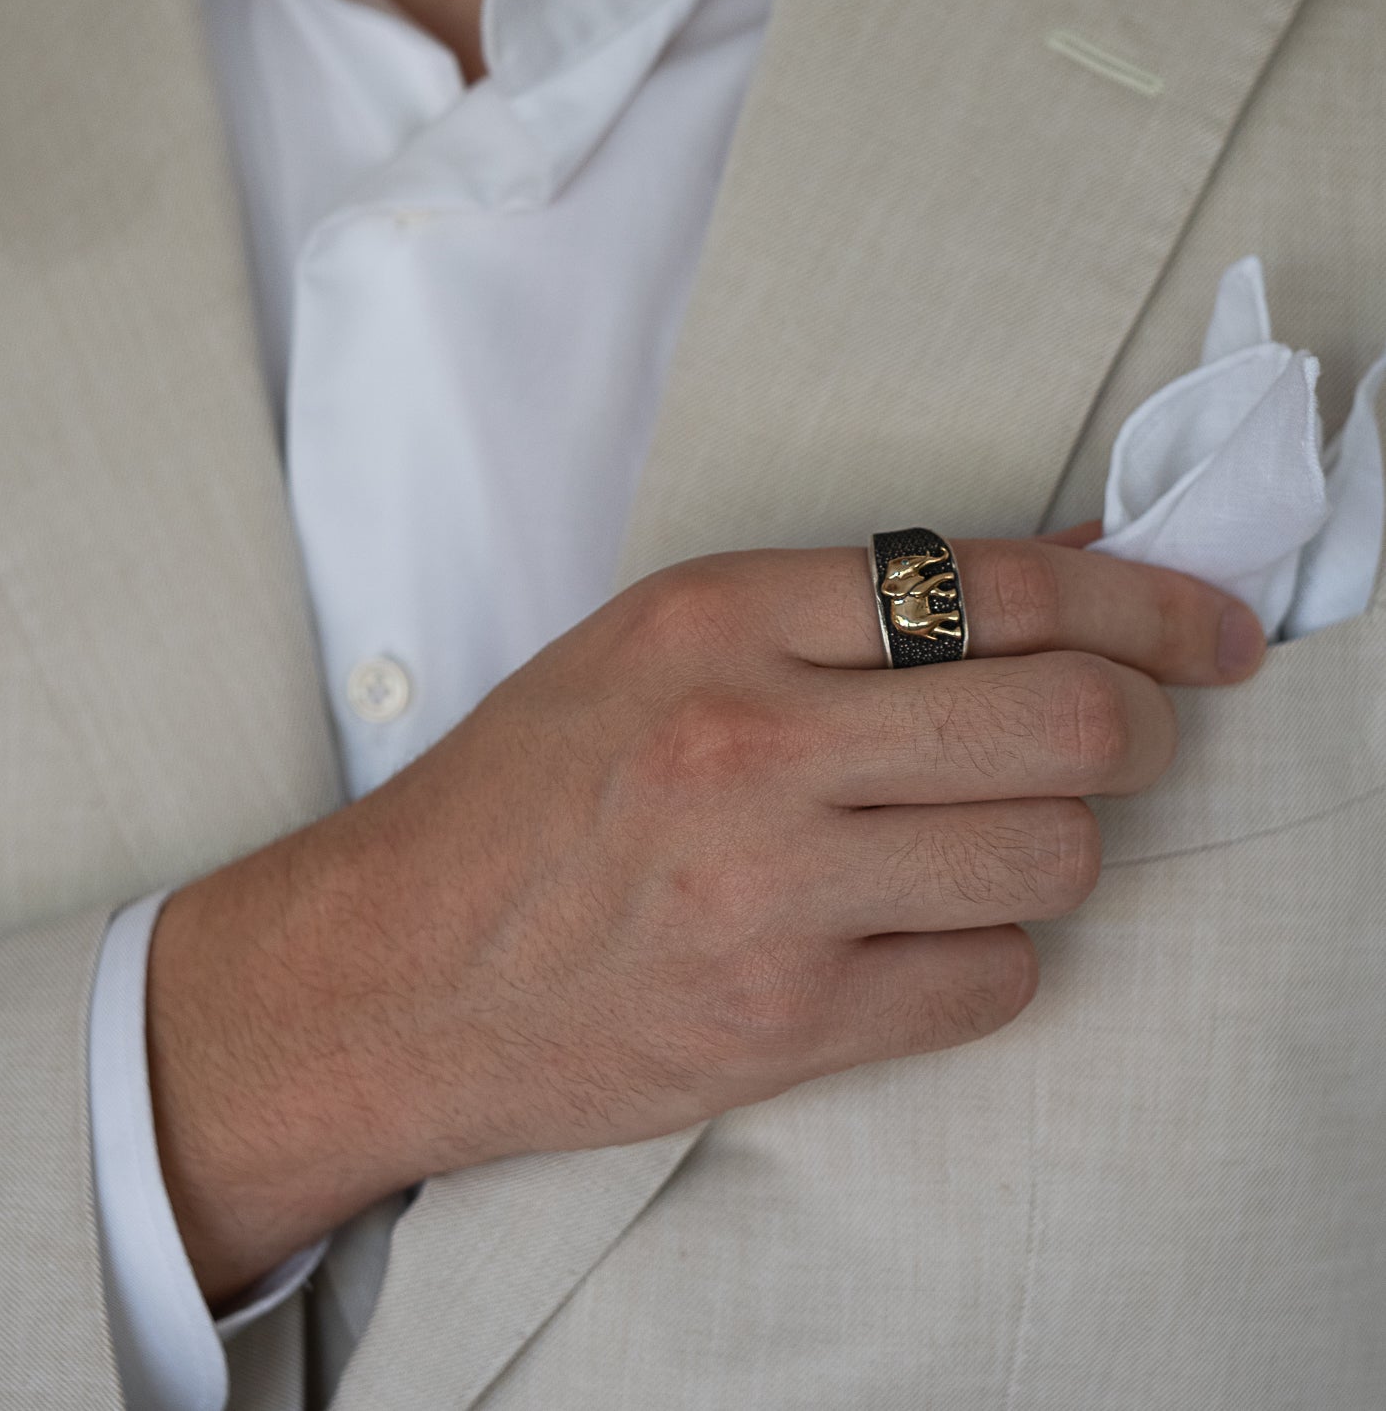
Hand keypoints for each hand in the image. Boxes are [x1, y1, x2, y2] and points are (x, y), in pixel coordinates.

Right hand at [147, 537, 1265, 1299]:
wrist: (390, 969)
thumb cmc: (518, 798)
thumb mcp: (656, 651)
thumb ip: (844, 614)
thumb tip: (1053, 576)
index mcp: (717, 617)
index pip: (1002, 585)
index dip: (1145, 600)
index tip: (1207, 628)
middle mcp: (752, 741)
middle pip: (1069, 720)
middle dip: (1140, 726)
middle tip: (1132, 736)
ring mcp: (773, 891)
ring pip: (1053, 856)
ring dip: (1052, 848)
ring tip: (976, 846)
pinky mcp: (784, 1023)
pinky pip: (993, 979)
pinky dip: (986, 952)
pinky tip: (915, 935)